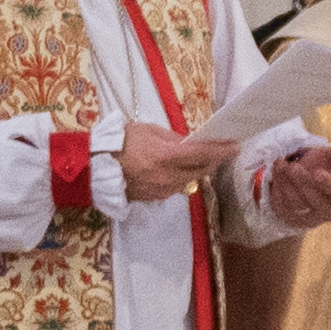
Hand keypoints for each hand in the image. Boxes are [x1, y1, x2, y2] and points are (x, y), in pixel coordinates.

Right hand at [120, 120, 240, 201]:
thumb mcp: (148, 130)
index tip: (235, 145)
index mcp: (166, 157)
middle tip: (226, 151)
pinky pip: (177, 187)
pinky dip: (183, 177)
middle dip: (215, 160)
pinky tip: (183, 169)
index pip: (202, 154)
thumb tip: (191, 143)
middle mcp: (168, 177)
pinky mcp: (156, 198)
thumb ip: (173, 138)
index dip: (221, 150)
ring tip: (205, 158)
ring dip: (200, 169)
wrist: (95, 168)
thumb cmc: (120, 142)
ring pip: (190, 180)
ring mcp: (163, 190)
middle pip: (201, 170)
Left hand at [256, 142, 330, 230]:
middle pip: (317, 202)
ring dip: (288, 183)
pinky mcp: (292, 219)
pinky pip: (283, 205)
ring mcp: (310, 218)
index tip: (317, 172)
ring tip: (283, 165)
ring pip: (297, 204)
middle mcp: (329, 212)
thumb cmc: (321, 167)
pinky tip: (278, 170)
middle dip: (304, 183)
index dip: (330, 186)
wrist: (301, 176)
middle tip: (294, 167)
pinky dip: (278, 186)